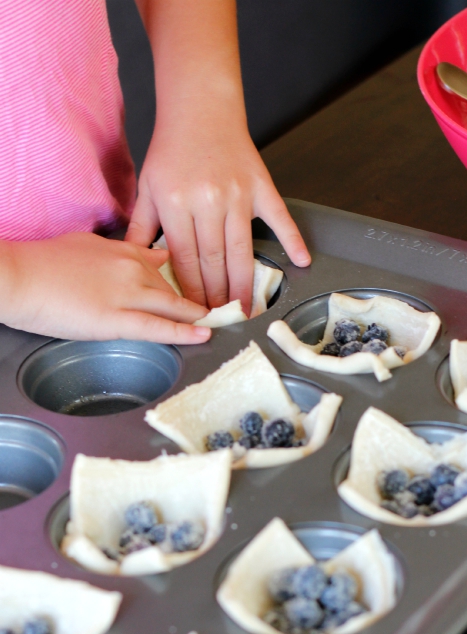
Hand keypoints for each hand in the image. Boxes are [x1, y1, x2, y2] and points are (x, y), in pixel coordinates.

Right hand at [1, 232, 210, 342]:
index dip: (188, 275)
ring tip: (221, 323)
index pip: (166, 262)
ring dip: (199, 315)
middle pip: (176, 285)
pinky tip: (203, 334)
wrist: (18, 277)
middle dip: (201, 297)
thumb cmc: (42, 263)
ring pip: (173, 304)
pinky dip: (184, 331)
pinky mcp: (115, 319)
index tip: (206, 280)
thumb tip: (133, 254)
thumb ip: (114, 251)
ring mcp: (126, 293)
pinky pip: (158, 326)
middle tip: (224, 306)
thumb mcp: (85, 245)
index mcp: (123, 250)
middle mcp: (131, 268)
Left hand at [125, 113, 310, 314]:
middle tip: (221, 320)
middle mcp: (208, 200)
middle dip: (216, 296)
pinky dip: (292, 240)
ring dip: (244, 284)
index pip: (185, 260)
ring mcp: (237, 194)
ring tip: (246, 309)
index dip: (190, 291)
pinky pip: (280, 218)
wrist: (200, 108)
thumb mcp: (148, 187)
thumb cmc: (172, 150)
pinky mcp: (261, 186)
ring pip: (242, 251)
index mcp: (176, 202)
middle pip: (214, 261)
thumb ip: (141, 227)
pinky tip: (300, 263)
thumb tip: (134, 264)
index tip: (195, 313)